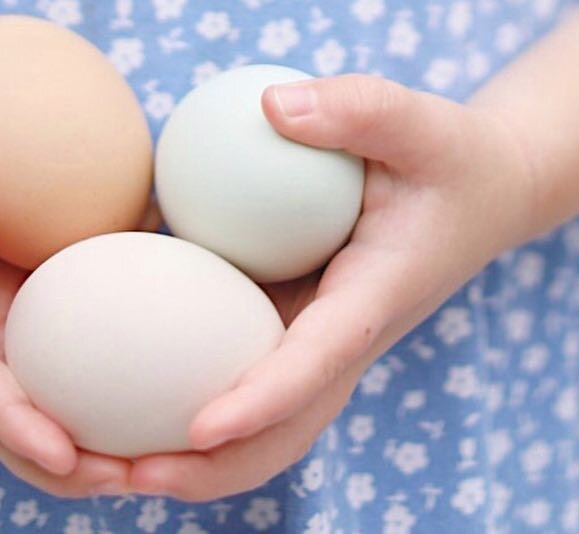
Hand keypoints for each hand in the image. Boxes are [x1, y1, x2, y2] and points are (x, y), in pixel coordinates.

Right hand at [0, 69, 159, 499]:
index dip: (13, 422)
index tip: (66, 455)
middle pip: (8, 410)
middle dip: (68, 459)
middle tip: (143, 477)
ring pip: (39, 385)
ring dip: (95, 424)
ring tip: (171, 446)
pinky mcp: (7, 287)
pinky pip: (59, 329)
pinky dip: (105, 354)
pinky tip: (170, 349)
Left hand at [125, 72, 537, 500]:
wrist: (482, 191)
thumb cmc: (449, 152)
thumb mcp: (418, 117)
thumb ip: (355, 107)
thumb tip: (269, 106)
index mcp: (374, 299)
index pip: (318, 360)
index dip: (261, 399)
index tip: (200, 427)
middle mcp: (343, 339)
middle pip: (280, 431)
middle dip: (206, 469)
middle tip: (121, 473)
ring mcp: (318, 338)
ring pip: (257, 422)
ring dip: (187, 454)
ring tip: (97, 459)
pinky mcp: (295, 322)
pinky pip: (239, 366)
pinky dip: (184, 388)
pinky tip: (110, 372)